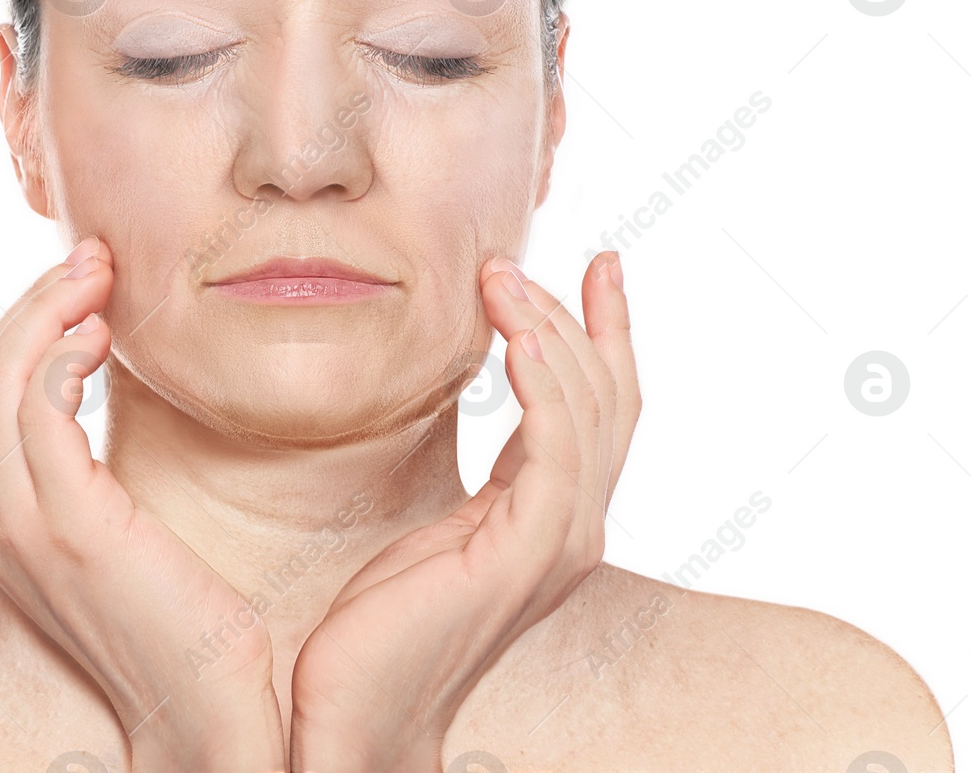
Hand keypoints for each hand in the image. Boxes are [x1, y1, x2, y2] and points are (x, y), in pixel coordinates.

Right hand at [0, 234, 285, 772]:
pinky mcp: (71, 525)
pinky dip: (60, 356)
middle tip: (85, 250)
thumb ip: (83, 463)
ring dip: (49, 309)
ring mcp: (22, 524)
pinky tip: (99, 335)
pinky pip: (41, 411)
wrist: (201, 715)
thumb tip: (89, 377)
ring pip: (2, 378)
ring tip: (102, 274)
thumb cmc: (172, 620)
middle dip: (14, 294)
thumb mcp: (111, 526)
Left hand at [288, 251, 639, 772]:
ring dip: (546, 330)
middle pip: (607, 396)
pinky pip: (554, 447)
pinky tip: (515, 339)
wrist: (363, 709)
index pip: (601, 407)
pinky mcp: (525, 551)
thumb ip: (485, 476)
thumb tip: (480, 414)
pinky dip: (544, 384)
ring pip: (585, 408)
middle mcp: (575, 526)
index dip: (604, 332)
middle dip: (571, 315)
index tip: (600, 267)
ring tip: (502, 278)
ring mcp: (559, 541)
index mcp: (554, 515)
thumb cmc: (389, 622)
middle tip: (525, 261)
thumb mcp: (443, 524)